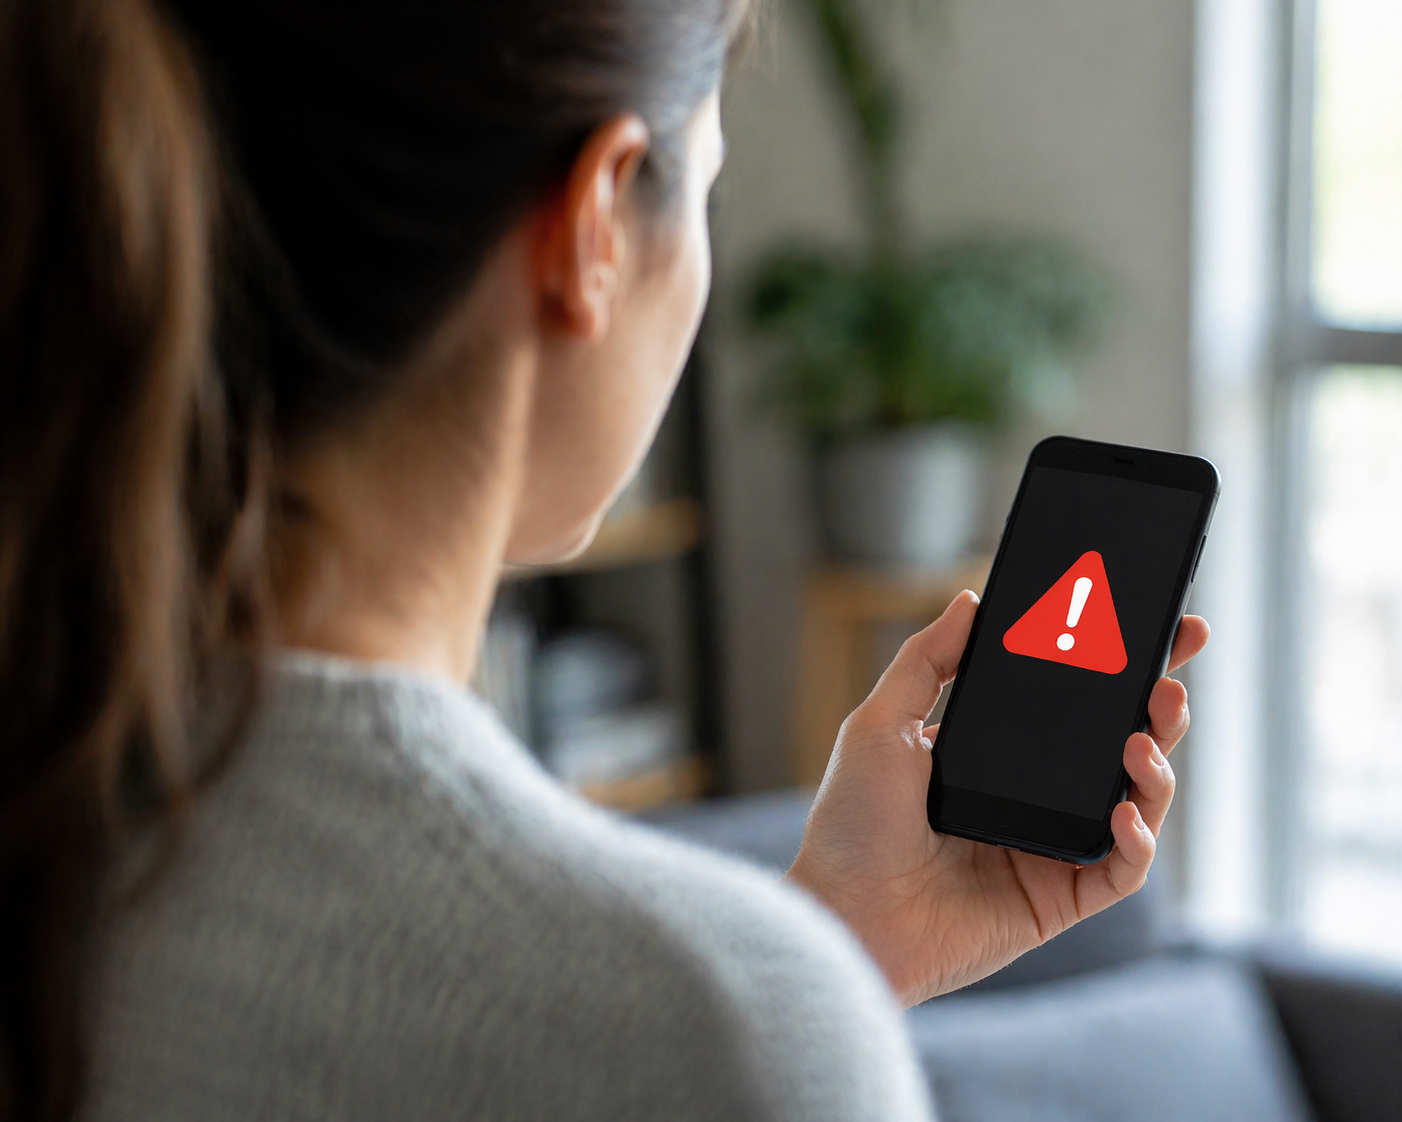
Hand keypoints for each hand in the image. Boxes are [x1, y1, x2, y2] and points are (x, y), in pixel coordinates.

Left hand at [785, 591, 1207, 1006]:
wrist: (845, 914)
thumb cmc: (852, 824)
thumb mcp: (881, 725)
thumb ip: (926, 661)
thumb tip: (971, 601)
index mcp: (996, 754)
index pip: (1070, 702)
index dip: (1118, 667)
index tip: (1154, 625)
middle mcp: (1032, 798)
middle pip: (1118, 745)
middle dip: (1159, 708)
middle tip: (1171, 677)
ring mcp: (1051, 848)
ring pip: (1136, 803)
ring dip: (1157, 768)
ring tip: (1142, 738)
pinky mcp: (1060, 900)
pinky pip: (1122, 869)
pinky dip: (1137, 841)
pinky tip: (1124, 814)